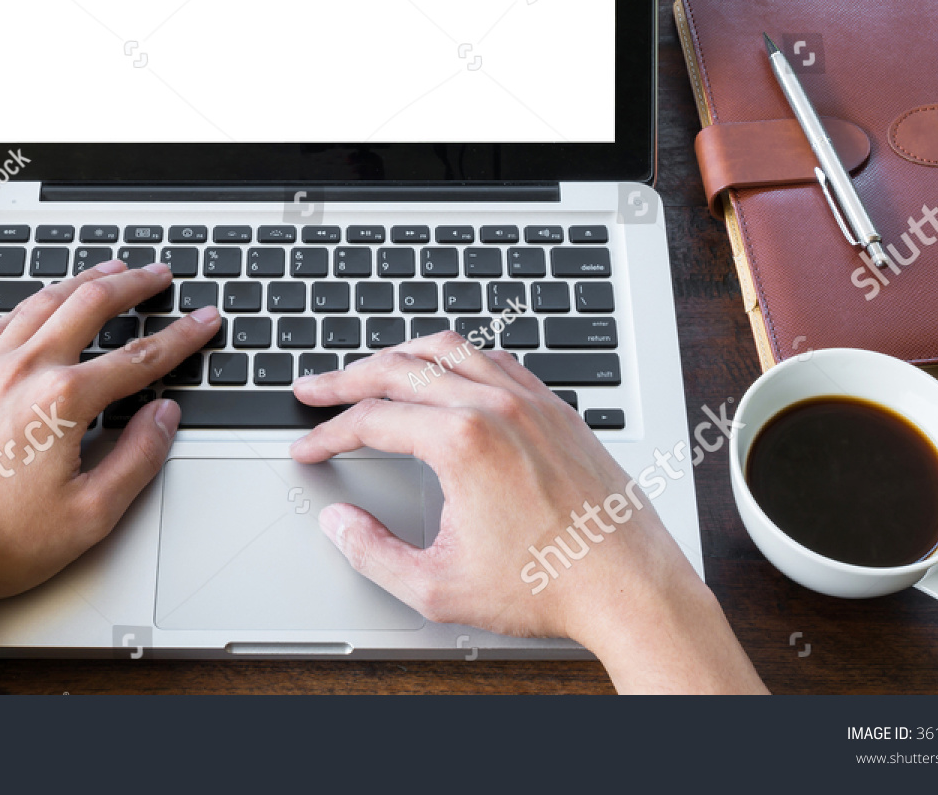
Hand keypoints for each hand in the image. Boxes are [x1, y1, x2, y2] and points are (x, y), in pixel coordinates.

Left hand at [0, 259, 216, 692]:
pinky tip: (37, 304)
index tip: (203, 320)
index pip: (140, 358)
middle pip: (88, 306)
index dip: (181, 337)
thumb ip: (136, 461)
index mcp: (62, 401)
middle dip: (132, 284)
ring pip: (40, 303)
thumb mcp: (88, 517)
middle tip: (158, 274)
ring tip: (106, 271)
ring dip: (80, 281)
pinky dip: (30, 303)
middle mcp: (22, 371)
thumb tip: (163, 419)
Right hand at [291, 331, 764, 693]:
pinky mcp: (557, 409)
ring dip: (400, 356)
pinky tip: (447, 374)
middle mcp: (495, 406)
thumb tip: (340, 523)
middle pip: (399, 369)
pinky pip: (496, 360)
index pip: (371, 421)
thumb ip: (373, 553)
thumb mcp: (438, 587)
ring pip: (449, 349)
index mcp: (461, 441)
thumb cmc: (548, 586)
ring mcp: (531, 401)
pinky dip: (457, 358)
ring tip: (372, 371)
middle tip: (315, 390)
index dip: (328, 434)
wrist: (629, 586)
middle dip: (347, 379)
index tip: (308, 448)